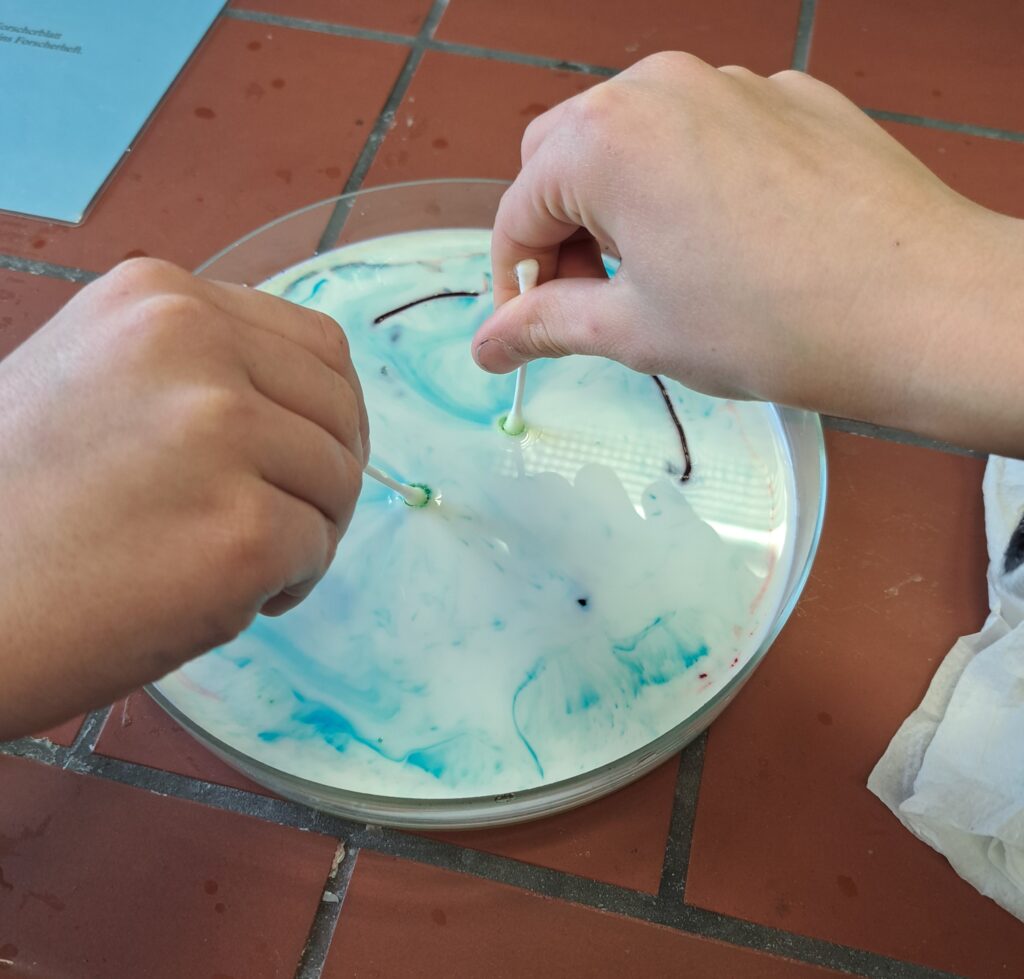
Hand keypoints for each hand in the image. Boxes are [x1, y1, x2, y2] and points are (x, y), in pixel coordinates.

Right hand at [0, 259, 367, 738]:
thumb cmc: (13, 504)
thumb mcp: (93, 377)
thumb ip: (193, 368)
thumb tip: (305, 394)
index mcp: (159, 298)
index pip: (316, 345)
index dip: (329, 411)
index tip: (309, 457)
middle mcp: (194, 346)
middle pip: (339, 411)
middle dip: (325, 474)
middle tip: (281, 521)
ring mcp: (221, 434)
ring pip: (338, 481)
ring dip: (306, 531)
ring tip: (232, 563)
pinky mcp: (243, 532)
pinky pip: (315, 551)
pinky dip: (287, 584)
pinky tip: (220, 598)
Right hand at [474, 52, 1023, 453]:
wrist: (923, 306)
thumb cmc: (769, 323)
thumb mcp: (637, 331)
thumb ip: (546, 324)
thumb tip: (487, 344)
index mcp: (605, 139)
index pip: (517, 210)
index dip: (512, 280)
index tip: (527, 330)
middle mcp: (661, 86)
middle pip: (564, 155)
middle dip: (558, 229)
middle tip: (589, 299)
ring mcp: (733, 82)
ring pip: (636, 136)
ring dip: (621, 202)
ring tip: (660, 275)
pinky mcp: (790, 97)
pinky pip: (706, 131)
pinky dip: (688, 182)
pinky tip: (729, 243)